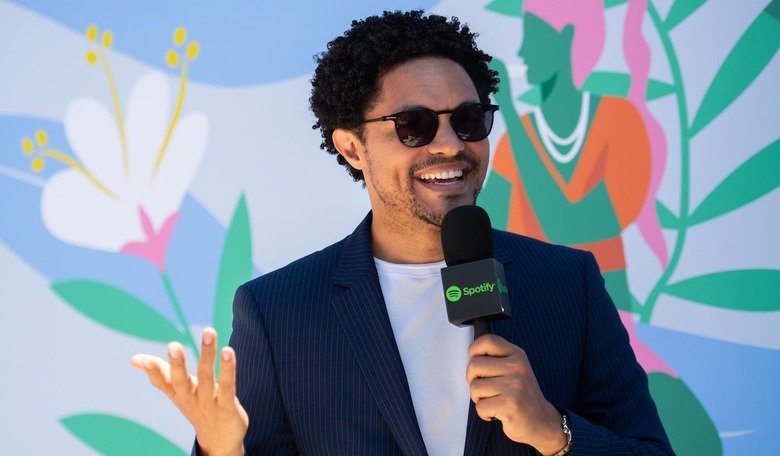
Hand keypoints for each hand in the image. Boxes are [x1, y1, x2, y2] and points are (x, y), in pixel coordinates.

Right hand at [131, 328, 247, 455]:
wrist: (220, 440)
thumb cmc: (197, 406)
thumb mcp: (177, 392)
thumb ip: (160, 373)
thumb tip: (134, 359)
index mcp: (178, 394)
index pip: (162, 383)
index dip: (153, 372)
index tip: (142, 360)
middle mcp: (191, 400)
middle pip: (182, 382)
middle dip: (177, 364)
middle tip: (173, 345)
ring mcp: (209, 404)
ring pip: (208, 378)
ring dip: (207, 355)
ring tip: (209, 332)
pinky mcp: (228, 407)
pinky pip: (228, 386)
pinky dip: (228, 369)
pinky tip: (228, 351)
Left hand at [466, 335, 566, 454]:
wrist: (542, 422)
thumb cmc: (522, 396)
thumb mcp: (515, 370)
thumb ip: (496, 359)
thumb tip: (471, 356)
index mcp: (517, 355)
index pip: (488, 340)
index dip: (474, 350)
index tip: (476, 363)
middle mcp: (517, 367)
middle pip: (474, 365)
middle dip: (473, 380)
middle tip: (485, 389)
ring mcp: (515, 385)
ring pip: (475, 387)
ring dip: (479, 399)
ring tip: (494, 401)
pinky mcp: (510, 404)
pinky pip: (480, 406)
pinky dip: (484, 413)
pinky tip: (497, 413)